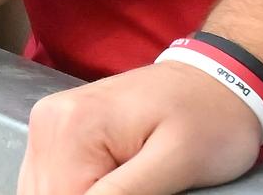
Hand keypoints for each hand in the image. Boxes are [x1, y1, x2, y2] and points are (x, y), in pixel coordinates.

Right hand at [15, 64, 262, 194]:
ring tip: (131, 184)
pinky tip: (111, 185)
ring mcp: (51, 123)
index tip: (142, 192)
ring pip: (45, 190)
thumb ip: (124, 193)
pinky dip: (78, 189)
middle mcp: (49, 121)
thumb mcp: (177, 162)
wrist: (216, 80)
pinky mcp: (60, 131)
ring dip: (83, 194)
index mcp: (72, 127)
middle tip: (142, 188)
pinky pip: (54, 179)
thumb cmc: (208, 119)